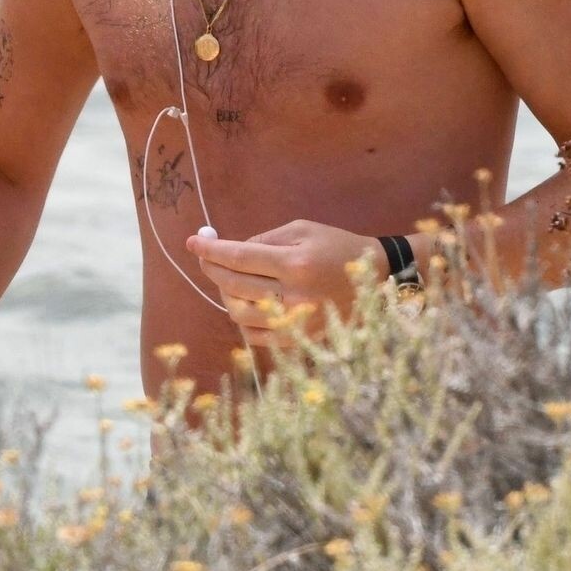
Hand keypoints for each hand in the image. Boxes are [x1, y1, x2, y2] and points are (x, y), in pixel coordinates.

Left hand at [185, 220, 377, 348]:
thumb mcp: (302, 230)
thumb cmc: (337, 246)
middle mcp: (294, 296)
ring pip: (240, 314)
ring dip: (225, 295)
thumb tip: (230, 251)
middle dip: (212, 270)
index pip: (238, 258)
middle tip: (205, 259)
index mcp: (295, 263)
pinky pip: (256, 336)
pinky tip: (245, 303)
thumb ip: (264, 240)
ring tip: (228, 281)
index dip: (210, 250)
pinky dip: (242, 320)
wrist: (378, 279)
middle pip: (234, 286)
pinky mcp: (300, 340)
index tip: (192, 242)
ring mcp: (296, 323)